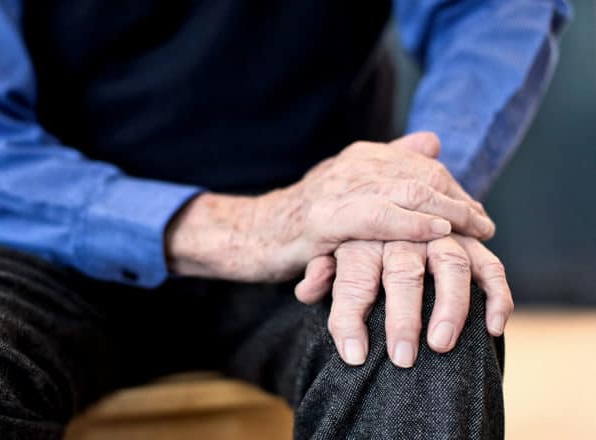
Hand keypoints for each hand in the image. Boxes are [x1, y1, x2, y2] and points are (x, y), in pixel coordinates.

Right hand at [166, 132, 493, 281]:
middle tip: (484, 225)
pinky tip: (437, 233)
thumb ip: (389, 165)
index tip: (477, 214)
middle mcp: (352, 165)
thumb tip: (433, 141)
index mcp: (360, 157)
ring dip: (446, 211)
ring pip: (405, 191)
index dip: (454, 189)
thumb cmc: (302, 221)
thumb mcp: (348, 191)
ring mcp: (337, 189)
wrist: (251, 235)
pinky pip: (377, 217)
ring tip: (473, 229)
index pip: (421, 166)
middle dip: (458, 200)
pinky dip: (411, 224)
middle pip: (420, 175)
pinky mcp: (323, 218)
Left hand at [294, 235, 512, 367]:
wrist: (384, 192)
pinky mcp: (470, 241)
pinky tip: (495, 327)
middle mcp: (401, 233)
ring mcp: (440, 233)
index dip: (350, 315)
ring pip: (451, 263)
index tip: (353, 354)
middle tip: (402, 358)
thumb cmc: (349, 236)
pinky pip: (490, 265)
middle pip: (403, 271)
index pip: (353, 276)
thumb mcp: (324, 250)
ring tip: (441, 346)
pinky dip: (497, 294)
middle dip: (403, 318)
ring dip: (450, 306)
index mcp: (361, 236)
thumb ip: (320, 271)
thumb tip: (307, 291)